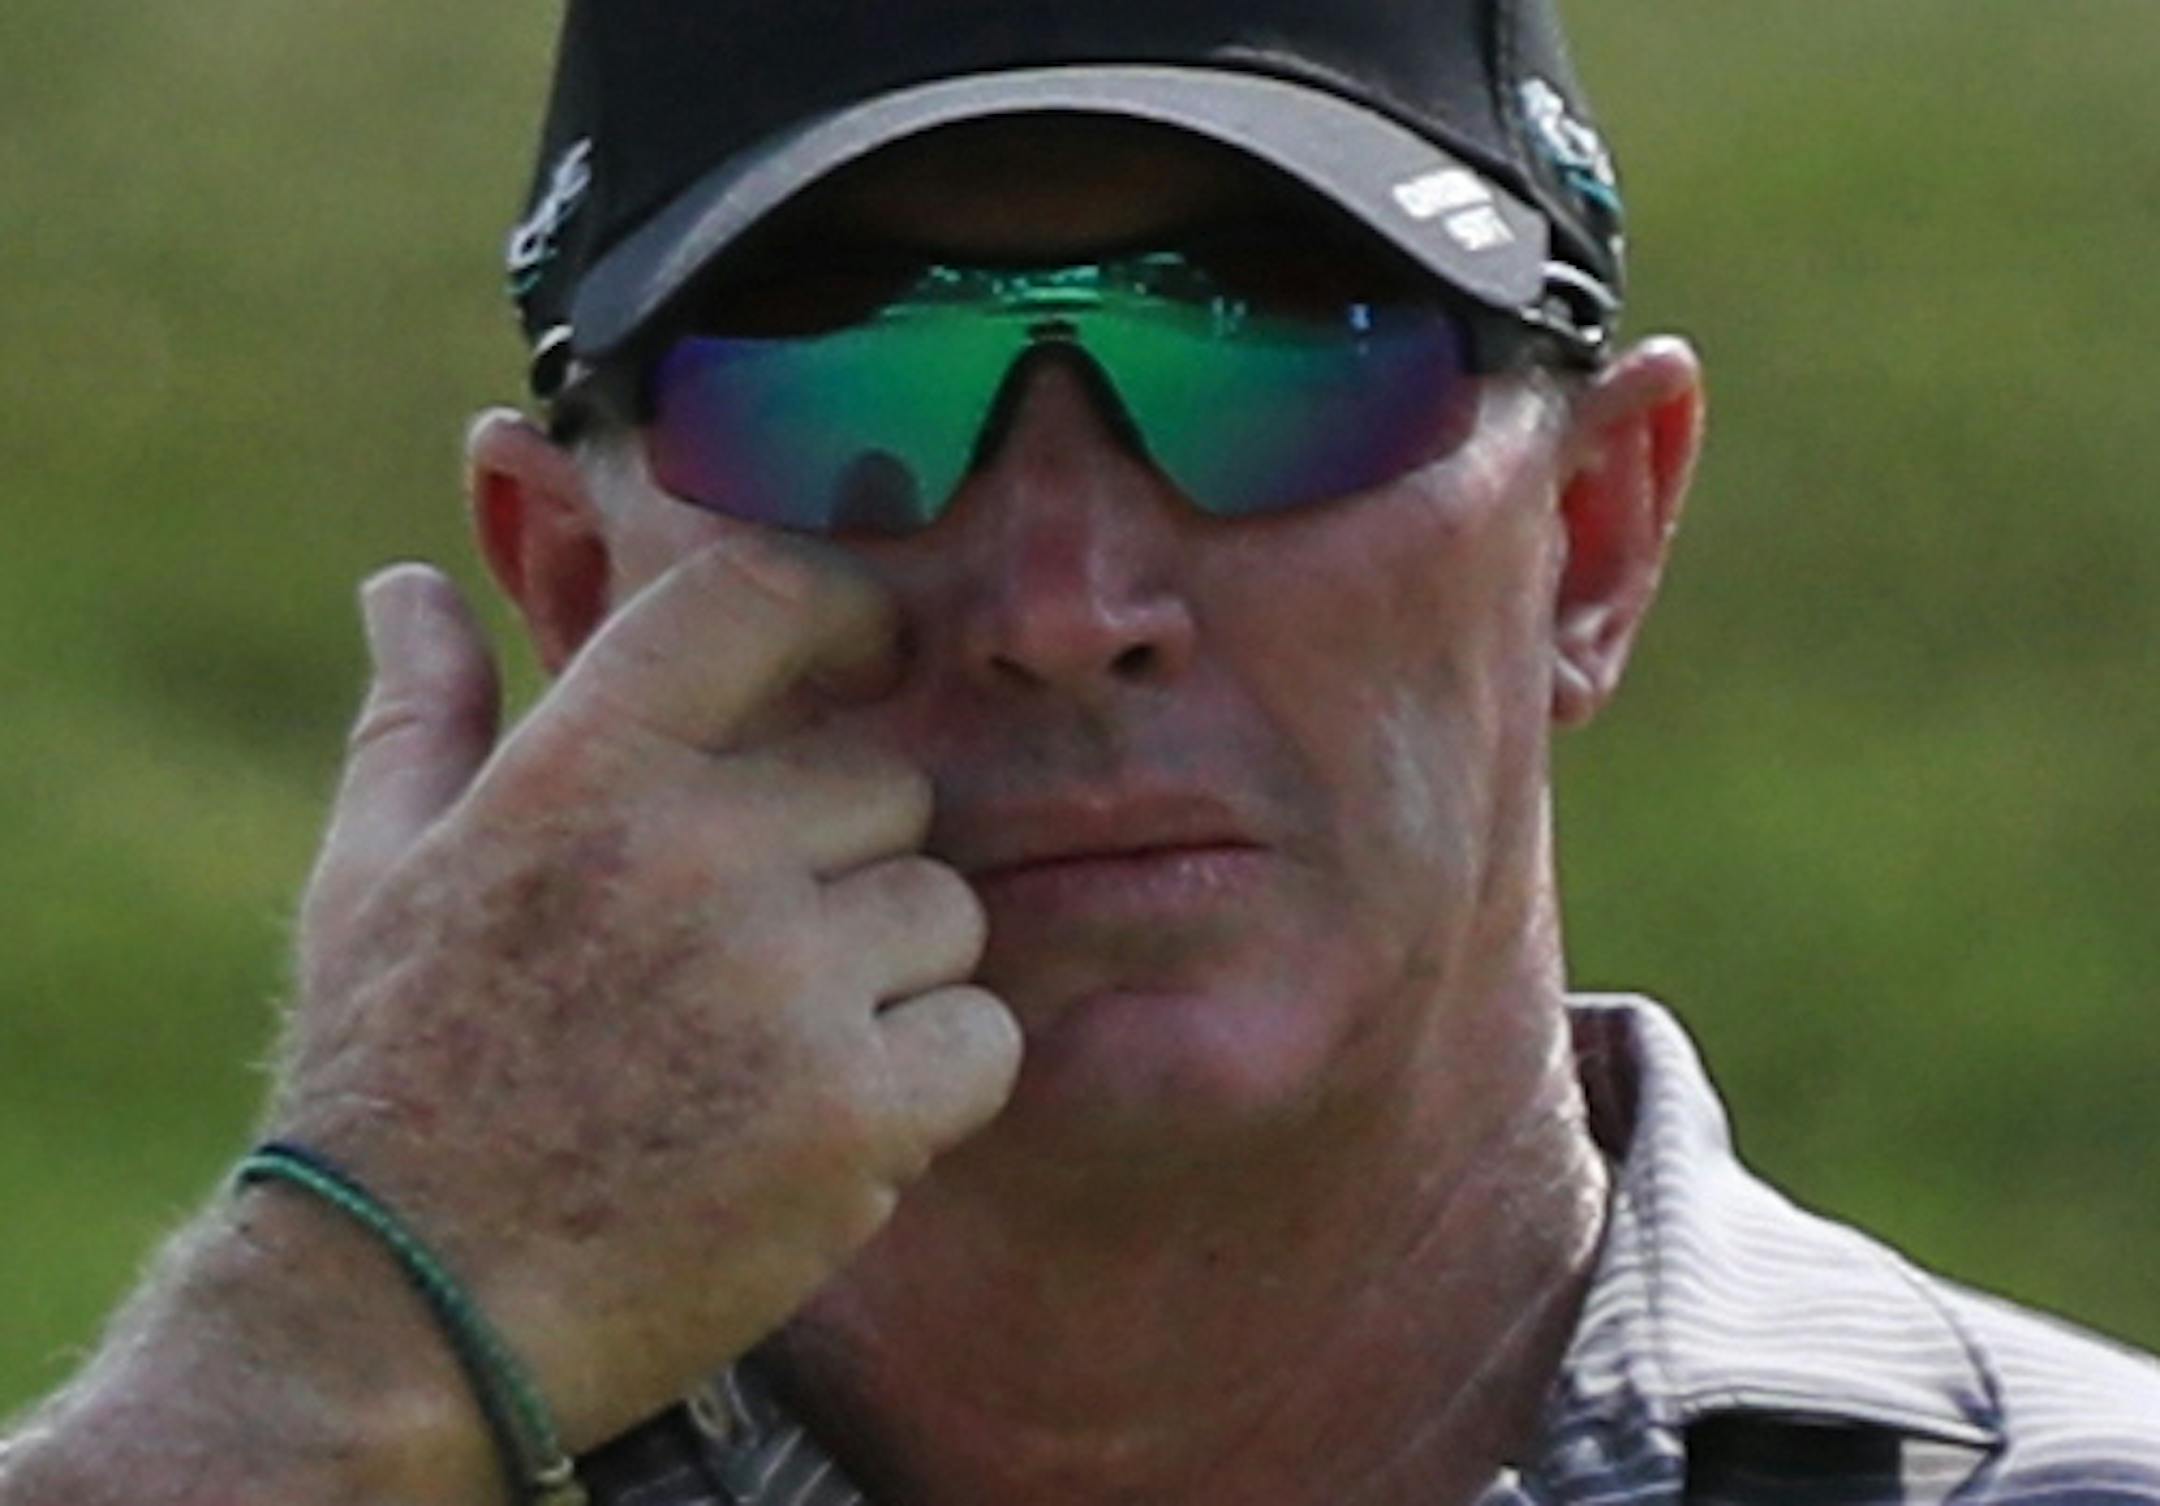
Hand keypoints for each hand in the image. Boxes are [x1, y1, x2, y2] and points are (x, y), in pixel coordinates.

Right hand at [268, 539, 1020, 1450]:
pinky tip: (833, 1125)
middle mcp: (695, 853)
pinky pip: (983, 1035)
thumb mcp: (370, 875)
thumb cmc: (392, 1080)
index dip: (847, 613)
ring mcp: (784, 982)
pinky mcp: (853, 1110)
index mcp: (580, 772)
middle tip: (752, 963)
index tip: (871, 655)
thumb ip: (417, 717)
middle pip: (890, 786)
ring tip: (773, 1055)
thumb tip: (407, 588)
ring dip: (891, 977)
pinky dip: (936, 1080)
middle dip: (848, 863)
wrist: (400, 1318)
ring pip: (945, 910)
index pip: (764, 600)